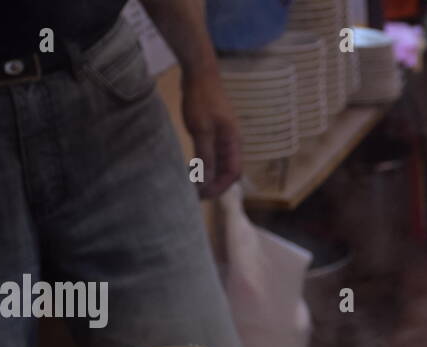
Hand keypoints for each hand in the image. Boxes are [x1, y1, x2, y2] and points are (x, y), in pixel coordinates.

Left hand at [181, 67, 240, 198]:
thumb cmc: (202, 98)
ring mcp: (224, 136)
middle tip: (196, 193)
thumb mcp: (201, 129)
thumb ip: (205, 155)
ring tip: (193, 183)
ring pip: (221, 163)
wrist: (199, 72)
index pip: (233, 174)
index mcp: (233, 142)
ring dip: (209, 175)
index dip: (220, 187)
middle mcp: (232, 142)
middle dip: (215, 185)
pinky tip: (193, 166)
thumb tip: (206, 180)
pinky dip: (205, 163)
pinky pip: (213, 153)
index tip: (203, 194)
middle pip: (228, 171)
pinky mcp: (215, 130)